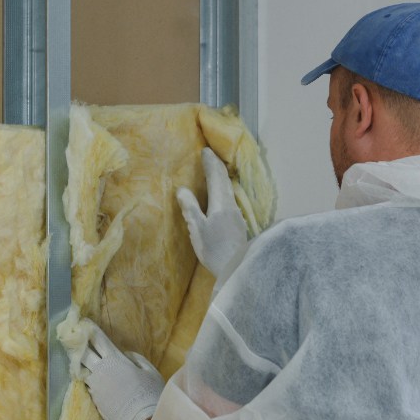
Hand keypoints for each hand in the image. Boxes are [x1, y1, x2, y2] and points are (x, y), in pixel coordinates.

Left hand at [79, 325, 163, 419]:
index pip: (98, 339)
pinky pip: (88, 386)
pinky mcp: (94, 401)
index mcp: (115, 360)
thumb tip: (125, 354)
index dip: (90, 329)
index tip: (83, 323)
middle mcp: (100, 371)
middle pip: (83, 353)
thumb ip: (135, 359)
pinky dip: (89, 381)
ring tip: (79, 359)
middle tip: (73, 339)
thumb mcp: (150, 371)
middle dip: (78, 344)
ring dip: (81, 364)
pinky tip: (91, 380)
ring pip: (82, 370)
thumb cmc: (151, 394)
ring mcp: (95, 387)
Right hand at [177, 147, 247, 278]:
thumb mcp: (197, 229)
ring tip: (214, 173)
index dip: (210, 163)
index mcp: (221, 203)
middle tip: (210, 157)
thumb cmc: (215, 249)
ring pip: (229, 190)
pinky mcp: (237, 225)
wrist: (237, 268)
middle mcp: (231, 205)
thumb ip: (190, 208)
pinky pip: (229, 200)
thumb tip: (182, 189)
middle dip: (217, 167)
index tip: (205, 151)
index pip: (216, 177)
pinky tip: (221, 197)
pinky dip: (223, 190)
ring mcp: (236, 215)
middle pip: (225, 181)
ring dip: (221, 178)